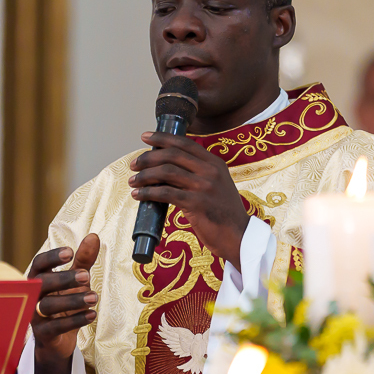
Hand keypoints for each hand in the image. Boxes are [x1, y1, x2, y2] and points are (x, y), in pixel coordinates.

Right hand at [28, 234, 100, 364]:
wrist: (57, 339)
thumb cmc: (64, 303)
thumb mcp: (75, 281)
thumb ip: (83, 260)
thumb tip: (93, 237)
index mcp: (39, 278)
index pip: (40, 263)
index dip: (52, 257)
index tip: (69, 252)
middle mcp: (34, 295)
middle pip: (42, 283)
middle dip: (64, 279)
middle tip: (86, 276)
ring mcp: (35, 315)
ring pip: (48, 305)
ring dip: (72, 300)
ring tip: (94, 297)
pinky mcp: (43, 333)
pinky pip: (55, 327)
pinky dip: (74, 320)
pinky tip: (91, 315)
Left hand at [129, 131, 249, 267]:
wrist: (240, 236)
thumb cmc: (224, 214)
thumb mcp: (217, 185)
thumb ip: (199, 174)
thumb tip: (166, 169)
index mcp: (215, 163)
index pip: (185, 143)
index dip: (162, 138)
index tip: (145, 136)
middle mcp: (210, 171)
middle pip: (172, 155)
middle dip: (148, 157)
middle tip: (134, 164)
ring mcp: (204, 186)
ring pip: (166, 172)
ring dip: (145, 175)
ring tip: (133, 181)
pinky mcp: (196, 204)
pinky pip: (165, 193)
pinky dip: (148, 193)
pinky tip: (139, 195)